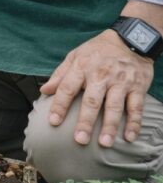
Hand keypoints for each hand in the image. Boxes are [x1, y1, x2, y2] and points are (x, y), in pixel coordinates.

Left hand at [41, 29, 153, 146]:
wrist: (130, 39)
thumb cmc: (98, 50)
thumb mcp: (75, 56)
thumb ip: (60, 74)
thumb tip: (44, 90)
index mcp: (82, 67)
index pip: (67, 88)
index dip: (59, 105)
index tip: (53, 121)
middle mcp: (101, 75)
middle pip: (91, 101)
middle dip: (85, 121)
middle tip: (79, 140)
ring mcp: (120, 82)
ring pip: (114, 107)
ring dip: (109, 126)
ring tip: (104, 143)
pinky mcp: (137, 87)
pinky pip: (136, 107)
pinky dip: (134, 123)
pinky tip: (129, 137)